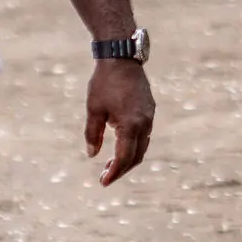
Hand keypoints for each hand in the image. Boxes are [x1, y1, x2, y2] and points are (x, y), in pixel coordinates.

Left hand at [85, 58, 154, 186]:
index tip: (103, 182)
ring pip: (142, 147)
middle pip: (136, 156)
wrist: (121, 59)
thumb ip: (93, 134)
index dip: (114, 172)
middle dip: (121, 169)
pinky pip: (144, 135)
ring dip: (128, 158)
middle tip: (105, 177)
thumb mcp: (93, 109)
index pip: (124, 157)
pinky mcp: (150, 111)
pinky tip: (120, 147)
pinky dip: (133, 146)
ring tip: (111, 166)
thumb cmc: (104, 83)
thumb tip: (92, 156)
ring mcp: (150, 117)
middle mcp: (145, 123)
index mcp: (131, 125)